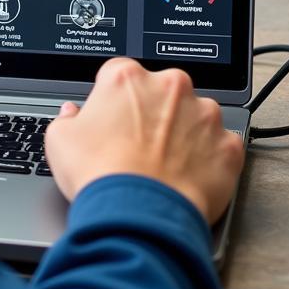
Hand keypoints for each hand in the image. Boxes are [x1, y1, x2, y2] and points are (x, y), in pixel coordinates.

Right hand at [44, 58, 244, 223]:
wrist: (138, 214)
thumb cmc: (100, 174)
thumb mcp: (59, 139)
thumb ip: (68, 117)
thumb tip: (73, 114)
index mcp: (127, 78)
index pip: (119, 74)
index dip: (113, 98)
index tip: (112, 117)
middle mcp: (171, 87)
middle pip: (162, 90)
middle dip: (153, 111)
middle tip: (138, 142)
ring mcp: (205, 115)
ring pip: (196, 115)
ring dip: (184, 131)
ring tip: (165, 162)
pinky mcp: (228, 146)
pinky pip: (221, 146)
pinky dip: (209, 158)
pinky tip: (188, 174)